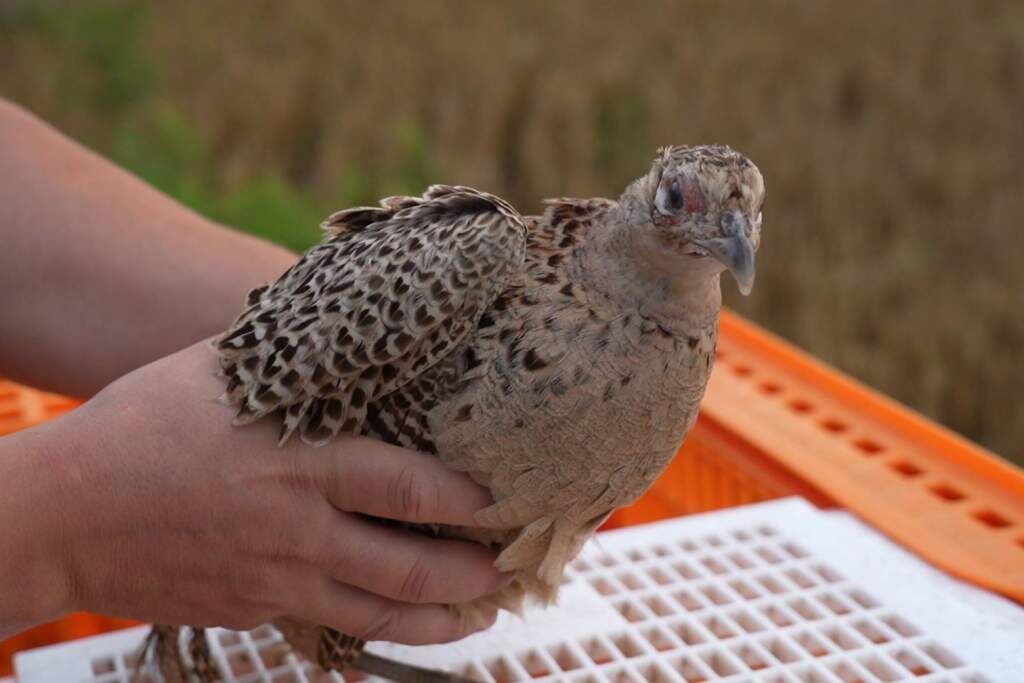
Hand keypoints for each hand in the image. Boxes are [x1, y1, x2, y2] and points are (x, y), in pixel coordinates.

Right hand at [0, 342, 506, 643]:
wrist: (64, 513)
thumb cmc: (144, 425)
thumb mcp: (223, 374)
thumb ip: (295, 365)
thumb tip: (353, 334)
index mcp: (300, 461)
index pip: (408, 488)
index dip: (465, 500)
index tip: (498, 497)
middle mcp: (298, 528)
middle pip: (409, 565)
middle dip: (471, 573)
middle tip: (510, 567)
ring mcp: (276, 579)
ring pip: (380, 612)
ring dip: (441, 618)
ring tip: (483, 613)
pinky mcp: (253, 610)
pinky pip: (332, 628)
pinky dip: (379, 632)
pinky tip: (405, 626)